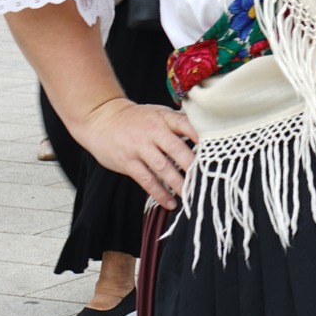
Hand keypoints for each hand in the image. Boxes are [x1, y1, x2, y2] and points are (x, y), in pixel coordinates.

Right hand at [73, 99, 196, 209]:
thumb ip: (180, 122)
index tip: (215, 151)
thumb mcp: (158, 113)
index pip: (186, 125)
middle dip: (193, 166)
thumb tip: (208, 130)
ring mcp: (139, 146)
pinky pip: (146, 180)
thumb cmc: (137, 118)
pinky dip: (160, 193)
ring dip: (179, 184)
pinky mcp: (127, 161)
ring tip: (192, 196)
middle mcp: (153, 131)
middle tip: (207, 181)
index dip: (201, 137)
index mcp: (164, 118)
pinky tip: (170, 203)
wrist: (100, 118)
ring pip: (163, 167)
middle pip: (177, 149)